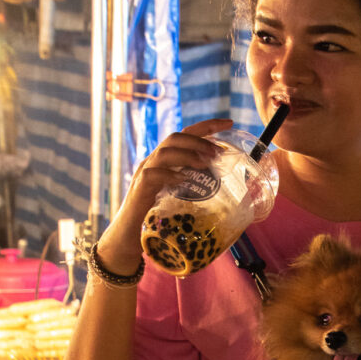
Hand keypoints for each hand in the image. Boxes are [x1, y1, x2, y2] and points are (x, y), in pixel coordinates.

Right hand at [99, 118, 234, 272]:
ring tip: (205, 162)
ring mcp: (145, 173)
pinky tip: (183, 179)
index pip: (186, 135)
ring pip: (164, 152)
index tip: (230, 122)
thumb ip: (199, 189)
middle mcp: (154, 162)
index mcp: (167, 161)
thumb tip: (231, 191)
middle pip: (174, 137)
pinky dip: (169, 174)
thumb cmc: (159, 219)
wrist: (129, 236)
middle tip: (218, 152)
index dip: (208, 126)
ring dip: (187, 154)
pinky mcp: (139, 189)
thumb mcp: (182, 199)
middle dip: (199, 141)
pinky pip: (152, 174)